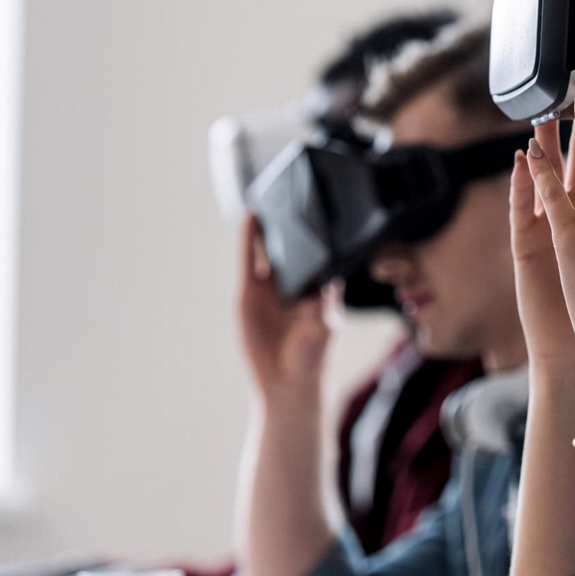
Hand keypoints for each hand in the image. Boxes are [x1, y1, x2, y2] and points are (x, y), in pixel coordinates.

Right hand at [237, 215, 340, 404]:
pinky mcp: (249, 294)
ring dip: (268, 226)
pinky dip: (249, 240)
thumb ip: (322, 303)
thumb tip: (325, 280)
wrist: (287, 384)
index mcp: (319, 288)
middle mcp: (295, 285)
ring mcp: (271, 288)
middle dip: (290, 223)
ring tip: (268, 197)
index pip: (319, 251)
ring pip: (269, 249)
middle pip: (292, 246)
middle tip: (290, 191)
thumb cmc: (314, 357)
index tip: (318, 204)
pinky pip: (249, 262)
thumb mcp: (324, 326)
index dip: (318, 230)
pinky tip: (251, 218)